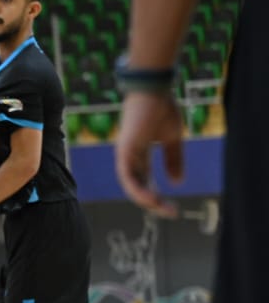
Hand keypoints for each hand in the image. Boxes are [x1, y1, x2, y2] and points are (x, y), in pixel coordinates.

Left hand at [114, 90, 183, 216]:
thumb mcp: (172, 139)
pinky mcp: (124, 149)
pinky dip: (136, 188)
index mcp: (139, 156)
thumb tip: (177, 182)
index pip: (145, 183)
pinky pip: (126, 175)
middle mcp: (129, 158)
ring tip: (161, 208)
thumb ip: (173, 159)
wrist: (154, 89)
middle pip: (137, 187)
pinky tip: (150, 198)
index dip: (158, 197)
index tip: (174, 210)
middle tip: (171, 213)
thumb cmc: (161, 108)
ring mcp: (125, 154)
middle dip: (154, 203)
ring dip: (145, 199)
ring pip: (130, 185)